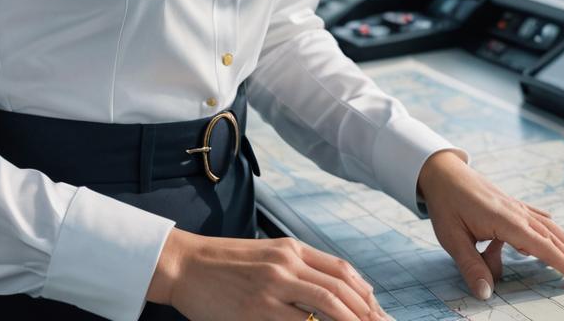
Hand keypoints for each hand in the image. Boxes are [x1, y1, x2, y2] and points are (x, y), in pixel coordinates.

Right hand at [148, 228, 392, 320]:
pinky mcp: (258, 311)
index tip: (380, 314)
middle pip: (341, 290)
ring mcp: (272, 288)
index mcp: (288, 249)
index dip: (366, 295)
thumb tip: (333, 292)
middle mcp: (285, 264)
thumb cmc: (223, 264)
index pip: (341, 270)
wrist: (184, 264)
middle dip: (368, 315)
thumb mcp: (264, 255)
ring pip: (328, 307)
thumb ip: (296, 268)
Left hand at [416, 149, 563, 300]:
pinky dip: (551, 230)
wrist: (440, 169)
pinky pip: (537, 217)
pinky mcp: (510, 202)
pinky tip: (556, 235)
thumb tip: (486, 295)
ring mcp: (515, 205)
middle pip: (553, 238)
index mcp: (505, 221)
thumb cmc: (445, 203)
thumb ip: (471, 266)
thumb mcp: (451, 237)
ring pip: (548, 227)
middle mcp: (516, 212)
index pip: (543, 247)